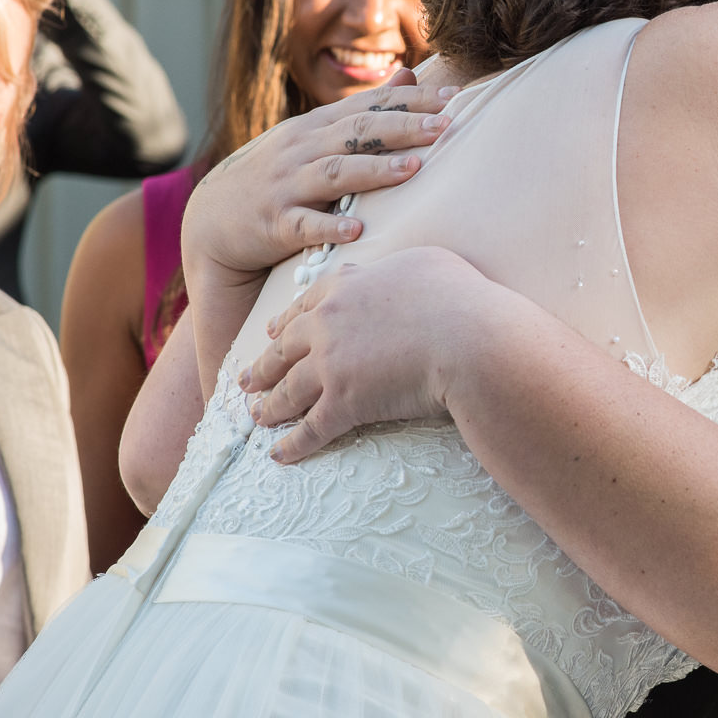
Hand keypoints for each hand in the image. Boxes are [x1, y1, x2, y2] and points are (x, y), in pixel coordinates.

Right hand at [182, 71, 458, 282]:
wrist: (212, 219)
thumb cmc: (280, 176)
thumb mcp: (315, 136)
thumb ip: (363, 110)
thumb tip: (410, 75)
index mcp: (316, 127)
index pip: (369, 106)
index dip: (411, 100)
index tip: (454, 98)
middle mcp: (302, 150)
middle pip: (357, 133)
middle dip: (403, 127)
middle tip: (444, 126)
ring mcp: (287, 185)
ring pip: (334, 173)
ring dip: (374, 171)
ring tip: (412, 169)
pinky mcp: (274, 224)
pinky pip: (304, 225)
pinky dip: (329, 227)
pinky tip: (357, 232)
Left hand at [241, 247, 492, 462]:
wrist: (469, 338)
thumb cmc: (459, 297)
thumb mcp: (425, 262)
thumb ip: (396, 268)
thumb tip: (396, 274)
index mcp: (345, 288)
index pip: (304, 305)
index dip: (284, 323)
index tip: (272, 332)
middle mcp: (327, 323)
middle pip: (284, 348)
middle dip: (263, 366)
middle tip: (248, 379)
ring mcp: (330, 364)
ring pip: (289, 390)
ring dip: (271, 407)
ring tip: (258, 417)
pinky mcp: (343, 402)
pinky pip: (310, 429)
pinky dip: (293, 445)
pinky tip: (280, 455)